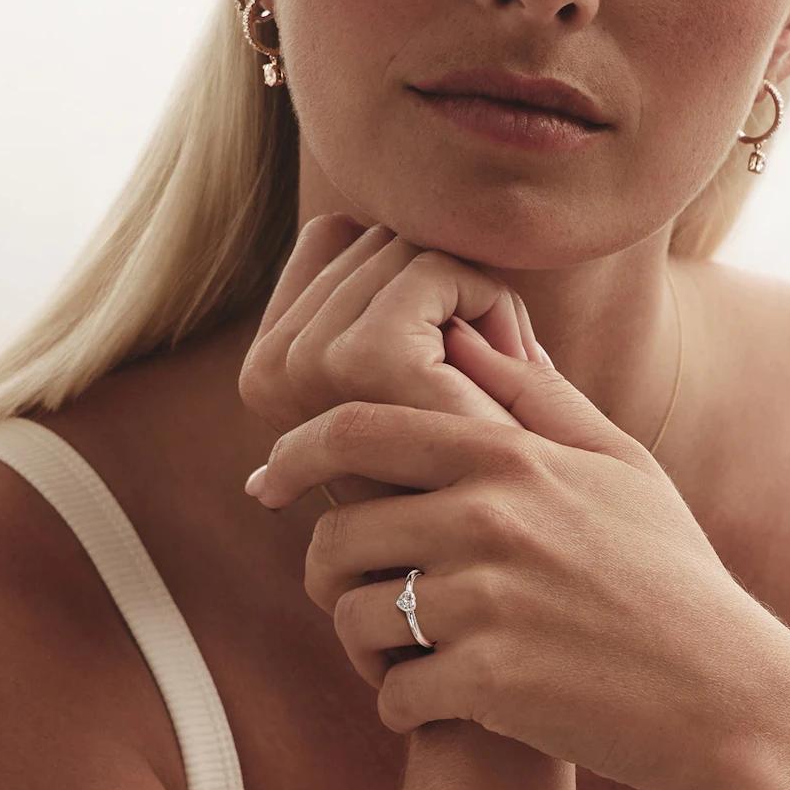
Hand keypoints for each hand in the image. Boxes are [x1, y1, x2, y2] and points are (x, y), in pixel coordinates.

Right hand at [239, 216, 550, 502]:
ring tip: (489, 380)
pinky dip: (493, 303)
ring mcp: (309, 364)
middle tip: (481, 374)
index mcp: (266, 369)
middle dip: (446, 287)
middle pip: (375, 237)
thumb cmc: (477, 467)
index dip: (408, 277)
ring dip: (475, 299)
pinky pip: (438, 268)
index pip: (338, 237)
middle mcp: (270, 366)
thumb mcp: (404, 384)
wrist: (523, 552)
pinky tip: (503, 373)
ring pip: (409, 246)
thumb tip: (326, 265)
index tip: (446, 354)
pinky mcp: (366, 362)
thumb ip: (364, 315)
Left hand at [246, 315, 789, 789]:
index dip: (296, 450)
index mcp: (510, 456)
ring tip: (408, 661)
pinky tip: (446, 709)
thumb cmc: (672, 578)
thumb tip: (469, 336)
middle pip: (336, 535)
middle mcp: (489, 519)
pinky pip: (393, 696)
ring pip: (353, 621)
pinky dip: (405, 710)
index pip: (357, 427)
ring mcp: (485, 601)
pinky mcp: (487, 683)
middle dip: (326, 575)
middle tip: (353, 602)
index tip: (269, 479)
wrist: (730, 698)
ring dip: (367, 651)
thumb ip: (536, 397)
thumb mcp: (619, 466)